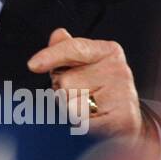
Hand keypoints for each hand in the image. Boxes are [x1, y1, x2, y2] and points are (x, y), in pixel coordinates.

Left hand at [27, 27, 142, 139]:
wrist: (127, 120)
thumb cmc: (98, 90)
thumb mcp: (83, 66)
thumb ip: (67, 51)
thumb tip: (58, 34)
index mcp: (109, 51)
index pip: (74, 49)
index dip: (51, 56)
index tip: (33, 65)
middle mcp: (118, 70)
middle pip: (66, 82)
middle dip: (64, 92)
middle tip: (82, 96)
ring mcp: (123, 95)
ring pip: (71, 105)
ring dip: (72, 110)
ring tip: (90, 109)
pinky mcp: (123, 119)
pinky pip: (83, 123)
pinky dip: (82, 125)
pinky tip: (96, 121)